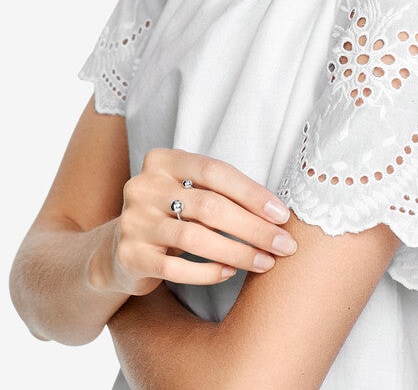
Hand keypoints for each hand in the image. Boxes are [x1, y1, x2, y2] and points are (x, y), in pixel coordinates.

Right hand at [89, 148, 296, 296]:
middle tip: (284, 244)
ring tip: (265, 262)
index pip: (215, 171)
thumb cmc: (171, 216)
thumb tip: (277, 212)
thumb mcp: (189, 192)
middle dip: (253, 227)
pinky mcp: (130, 255)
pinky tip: (230, 274)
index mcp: (163, 160)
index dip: (252, 193)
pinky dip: (208, 272)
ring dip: (237, 252)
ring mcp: (133, 221)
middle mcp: (144, 186)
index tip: (283, 215)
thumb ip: (221, 192)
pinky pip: (176, 268)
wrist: (117, 250)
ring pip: (195, 237)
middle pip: (209, 205)